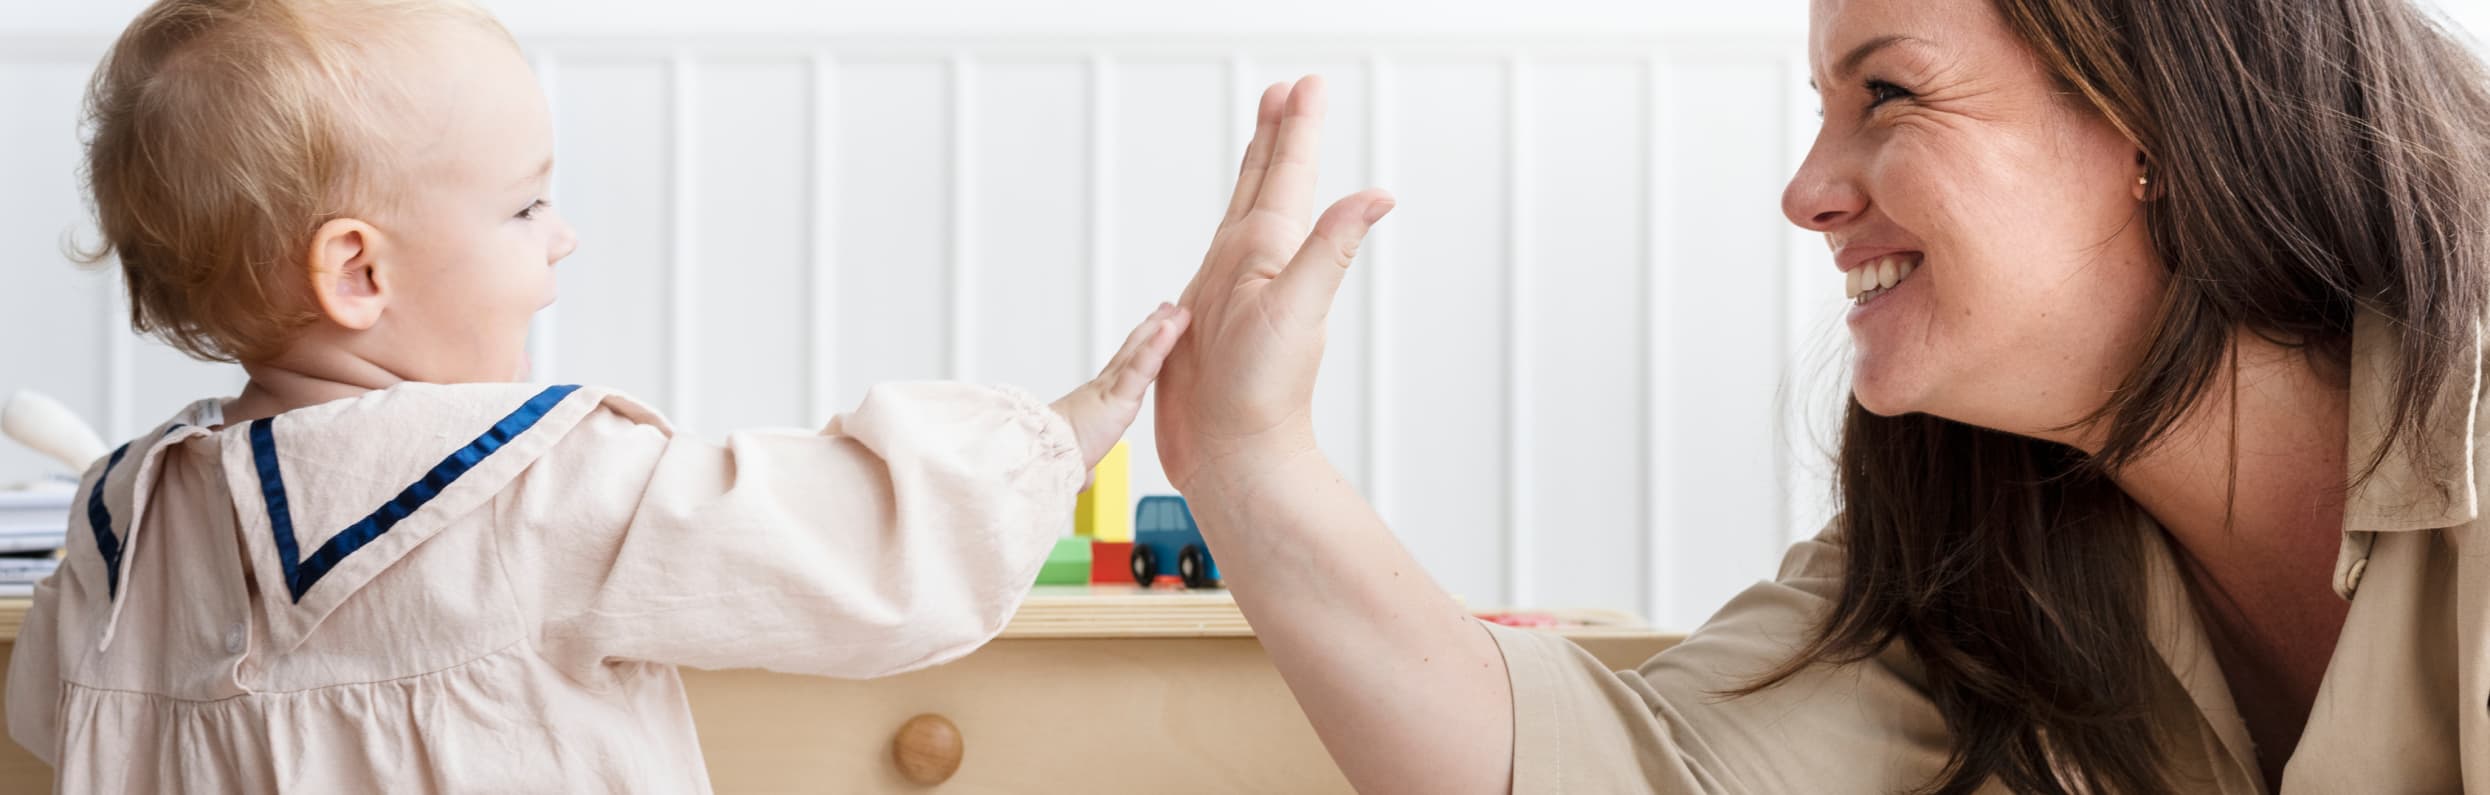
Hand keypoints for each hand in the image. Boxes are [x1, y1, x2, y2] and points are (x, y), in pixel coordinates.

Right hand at [1052, 302, 1191, 482]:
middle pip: (1135, 350)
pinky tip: (1169, 327)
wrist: (1040, 458)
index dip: (1141, 349)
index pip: (1125, 369)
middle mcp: (1104, 388)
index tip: (1154, 331)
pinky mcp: (1115, 397)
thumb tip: (1086, 478)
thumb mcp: (1079, 460)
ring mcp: (1110, 389)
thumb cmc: (1053, 459)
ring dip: (1162, 329)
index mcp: (1098, 401)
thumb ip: (1086, 465)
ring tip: (1180, 311)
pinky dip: (1156, 347)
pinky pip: (1140, 367)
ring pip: (1140, 352)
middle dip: (1153, 328)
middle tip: (1170, 309)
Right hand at [1155, 76, 1394, 490]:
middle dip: (1278, 135)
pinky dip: (1225, 227)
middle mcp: (1252, 265)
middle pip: (1268, 183)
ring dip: (1254, 170)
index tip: (1306, 85)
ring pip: (1242, 212)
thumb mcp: (1299, 307)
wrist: (1232, 453)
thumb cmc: (1264, 393)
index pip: (1289, 176)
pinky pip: (1214, 255)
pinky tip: (1232, 228)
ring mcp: (1228, 289)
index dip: (1297, 128)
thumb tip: (1381, 196)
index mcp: (1271, 253)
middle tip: (1288, 91)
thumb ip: (1331, 246)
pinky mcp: (1204, 316)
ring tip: (1263, 134)